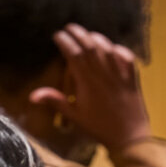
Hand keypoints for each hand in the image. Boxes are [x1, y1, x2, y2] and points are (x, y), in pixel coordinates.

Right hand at [29, 23, 151, 150]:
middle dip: (78, 33)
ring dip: (97, 39)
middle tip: (69, 28)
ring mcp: (120, 76)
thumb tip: (32, 95)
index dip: (65, 42)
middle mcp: (104, 76)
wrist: (130, 139)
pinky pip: (128, 59)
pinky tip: (113, 48)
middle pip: (90, 47)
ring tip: (88, 35)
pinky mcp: (133, 80)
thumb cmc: (99, 128)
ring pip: (108, 50)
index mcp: (87, 83)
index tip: (57, 35)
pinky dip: (120, 50)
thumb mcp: (74, 116)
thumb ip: (55, 101)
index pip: (74, 55)